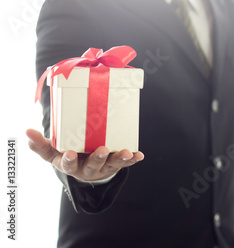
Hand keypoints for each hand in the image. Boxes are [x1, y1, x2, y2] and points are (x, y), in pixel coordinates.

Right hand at [26, 129, 143, 181]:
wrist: (85, 167)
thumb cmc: (68, 155)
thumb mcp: (53, 153)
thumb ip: (41, 145)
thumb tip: (27, 132)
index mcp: (71, 165)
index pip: (68, 164)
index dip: (70, 160)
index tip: (70, 153)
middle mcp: (87, 168)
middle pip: (93, 165)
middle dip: (98, 158)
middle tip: (102, 149)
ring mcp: (103, 167)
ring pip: (111, 164)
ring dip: (119, 159)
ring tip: (126, 153)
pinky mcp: (115, 164)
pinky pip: (125, 163)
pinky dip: (132, 159)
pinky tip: (139, 155)